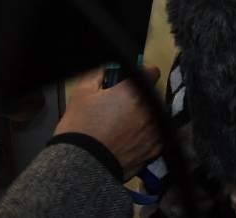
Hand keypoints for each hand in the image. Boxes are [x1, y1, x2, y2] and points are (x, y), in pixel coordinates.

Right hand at [54, 65, 162, 180]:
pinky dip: (145, 136)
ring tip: (122, 127)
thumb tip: (107, 70)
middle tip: (121, 107)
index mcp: (134, 92)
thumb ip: (98, 75)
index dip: (142, 73)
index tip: (134, 80)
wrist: (81, 166)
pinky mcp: (154, 149)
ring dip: (144, 118)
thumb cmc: (80, 129)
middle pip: (151, 97)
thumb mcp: (82, 93)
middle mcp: (149, 109)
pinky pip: (155, 136)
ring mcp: (154, 130)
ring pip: (154, 117)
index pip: (151, 72)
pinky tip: (128, 140)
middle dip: (139, 99)